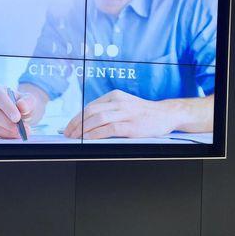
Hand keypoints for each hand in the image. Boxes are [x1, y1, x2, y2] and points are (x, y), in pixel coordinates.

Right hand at [0, 85, 35, 137]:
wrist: (20, 112)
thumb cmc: (22, 103)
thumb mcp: (29, 99)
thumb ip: (28, 101)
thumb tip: (21, 105)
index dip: (7, 108)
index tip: (17, 118)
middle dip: (7, 123)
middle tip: (22, 128)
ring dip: (7, 132)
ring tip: (21, 132)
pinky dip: (5, 136)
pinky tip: (15, 135)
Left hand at [64, 90, 180, 138]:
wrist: (167, 114)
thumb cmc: (143, 112)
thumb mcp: (124, 105)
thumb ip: (108, 110)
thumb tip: (86, 123)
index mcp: (114, 96)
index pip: (89, 107)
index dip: (76, 118)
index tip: (68, 127)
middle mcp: (119, 102)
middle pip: (90, 111)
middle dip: (76, 124)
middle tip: (68, 134)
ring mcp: (126, 113)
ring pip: (98, 118)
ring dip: (83, 129)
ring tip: (75, 138)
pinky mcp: (132, 125)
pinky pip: (109, 128)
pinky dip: (96, 134)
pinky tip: (88, 139)